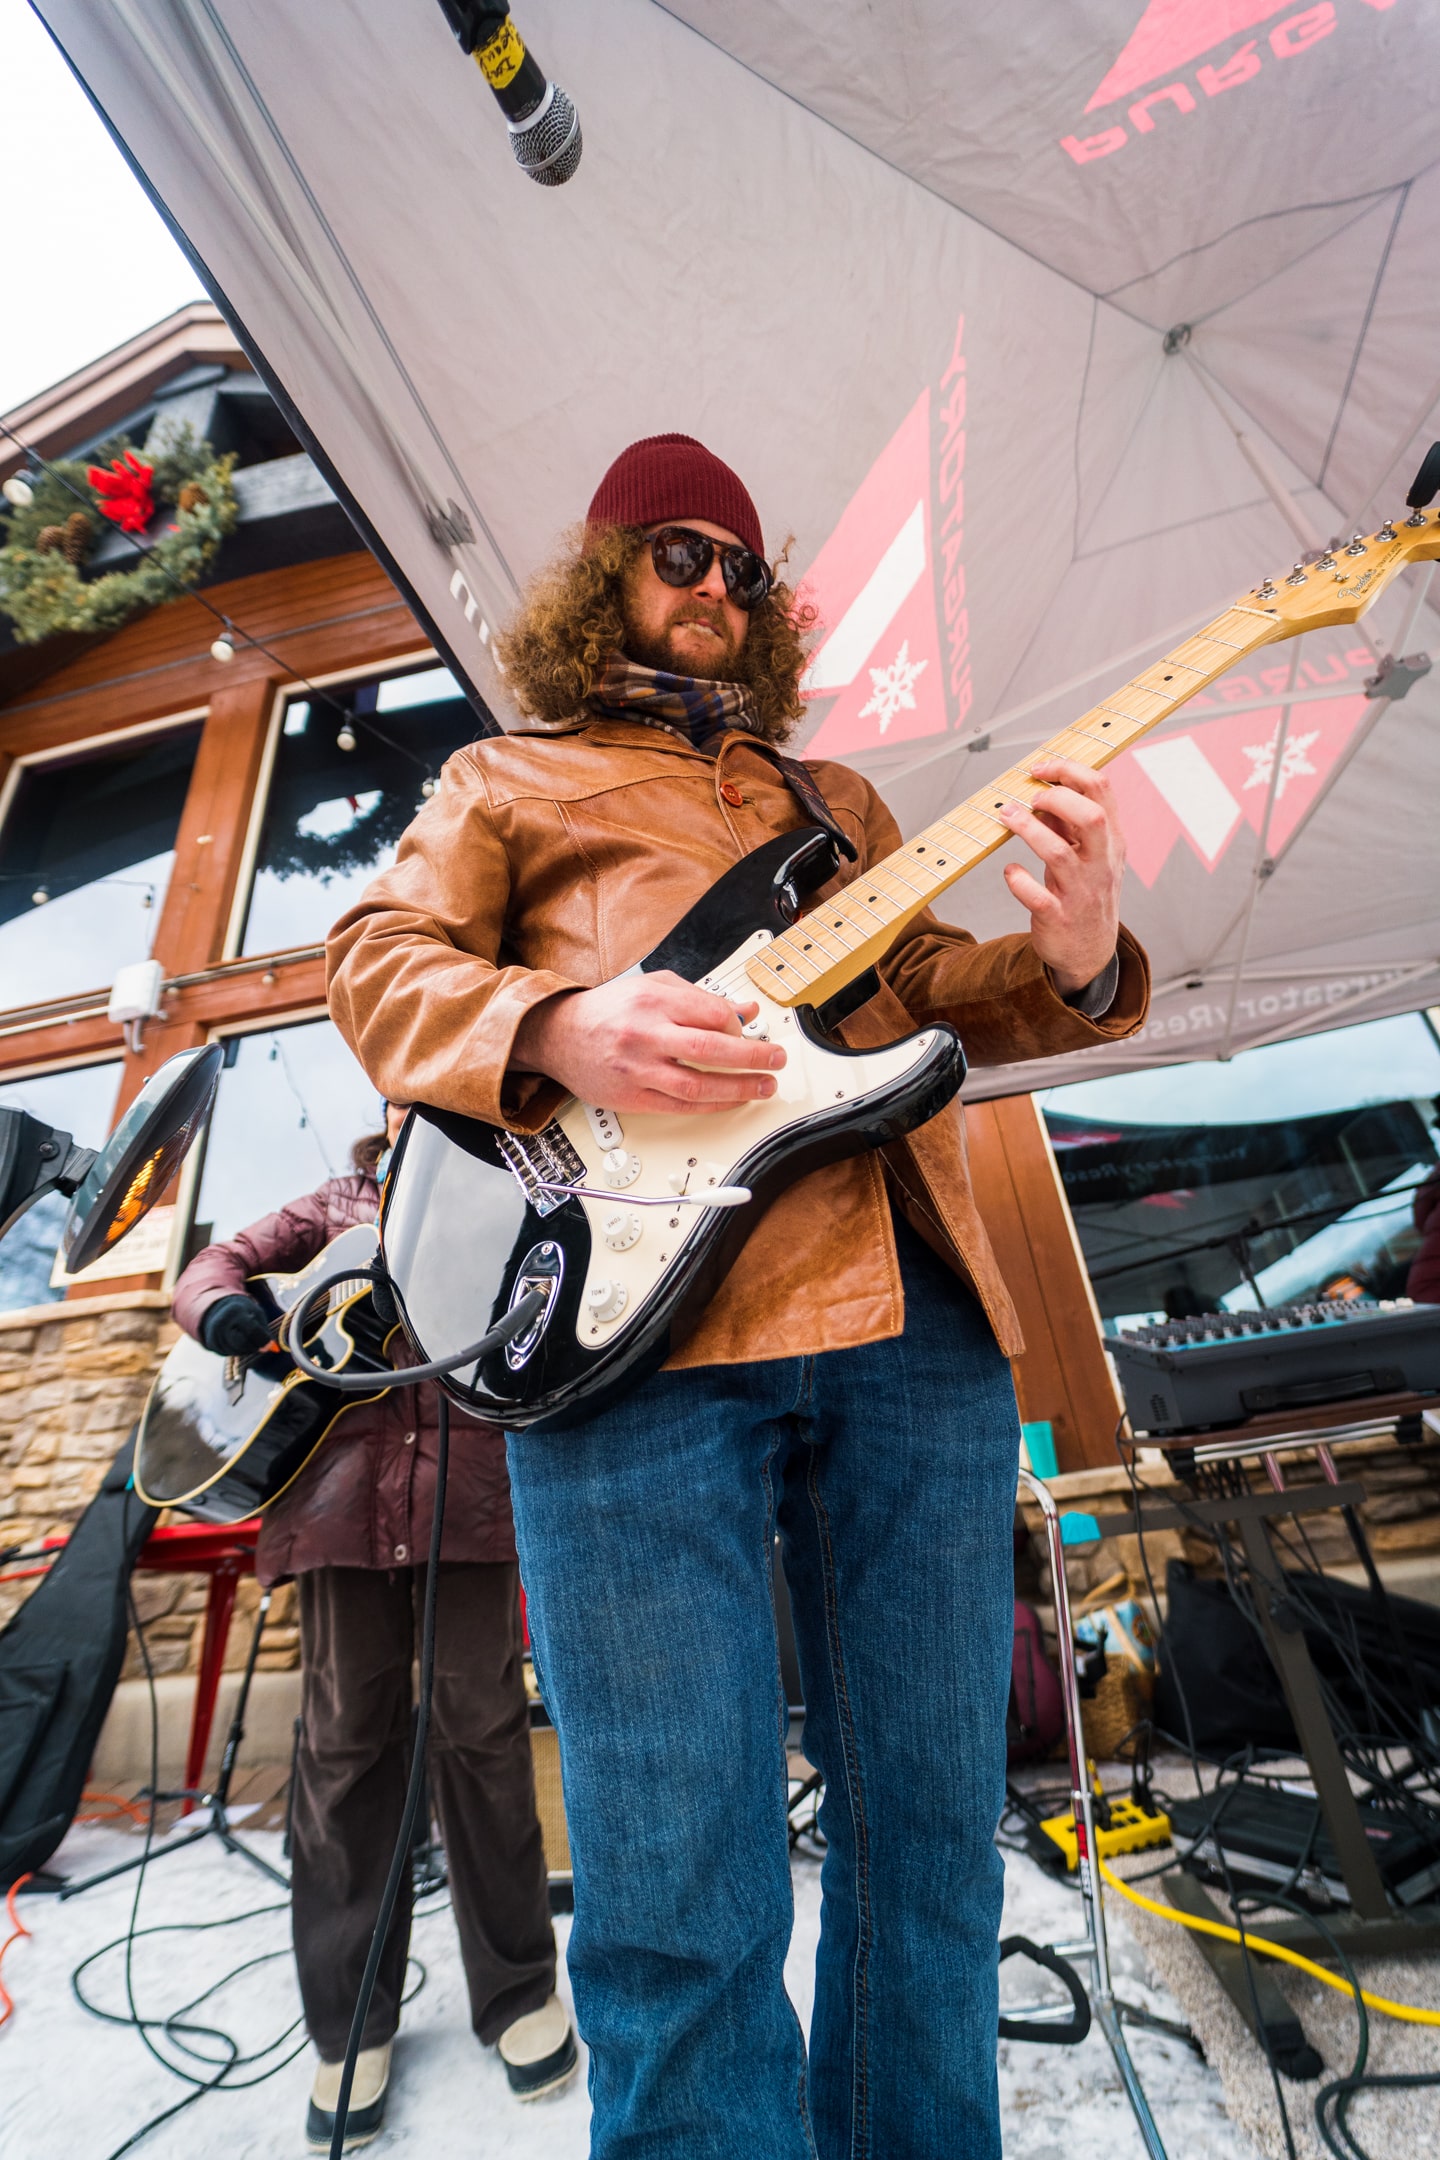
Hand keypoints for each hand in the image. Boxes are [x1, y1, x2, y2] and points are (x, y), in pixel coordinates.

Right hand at [200, 1294, 275, 1357]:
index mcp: (235, 1311)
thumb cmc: (245, 1312)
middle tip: (262, 1345)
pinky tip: (238, 1341)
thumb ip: (264, 1330)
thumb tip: (273, 1349)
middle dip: (255, 1347)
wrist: (221, 1308)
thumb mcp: (257, 1314)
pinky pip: (228, 1354)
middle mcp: (222, 1322)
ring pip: (235, 1351)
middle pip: (241, 1344)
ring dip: (247, 1350)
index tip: (271, 1346)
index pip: (251, 1330)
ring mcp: (214, 1333)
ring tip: (249, 1339)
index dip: (263, 1340)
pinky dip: (237, 1351)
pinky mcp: (211, 1343)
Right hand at [511, 970, 786, 1114]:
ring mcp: (637, 1069)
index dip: (738, 1025)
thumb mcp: (654, 988)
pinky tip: (730, 1101)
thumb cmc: (608, 1010)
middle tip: (777, 1060)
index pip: (711, 1013)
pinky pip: (679, 1105)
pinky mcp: (631, 1097)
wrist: (558, 1035)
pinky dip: (710, 1105)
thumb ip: (701, 998)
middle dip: (752, 1057)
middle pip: (710, 1048)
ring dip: (738, 1088)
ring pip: (697, 1084)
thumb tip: (746, 1010)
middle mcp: (645, 1034)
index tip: (749, 1031)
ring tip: (764, 1087)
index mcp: (652, 1001)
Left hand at [997, 757, 1124, 994]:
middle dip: (1057, 798)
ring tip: (1006, 817)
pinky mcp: (1058, 918)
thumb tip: (1040, 792)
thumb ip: (1067, 825)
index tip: (1040, 768)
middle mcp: (1100, 865)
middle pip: (1092, 818)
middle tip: (1030, 798)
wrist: (1089, 952)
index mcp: (1111, 842)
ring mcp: (1081, 893)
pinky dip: (1018, 880)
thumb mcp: (1085, 856)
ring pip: (1058, 854)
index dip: (1069, 770)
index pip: (1102, 790)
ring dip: (1028, 830)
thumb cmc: (1084, 894)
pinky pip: (1037, 896)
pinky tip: (1010, 871)